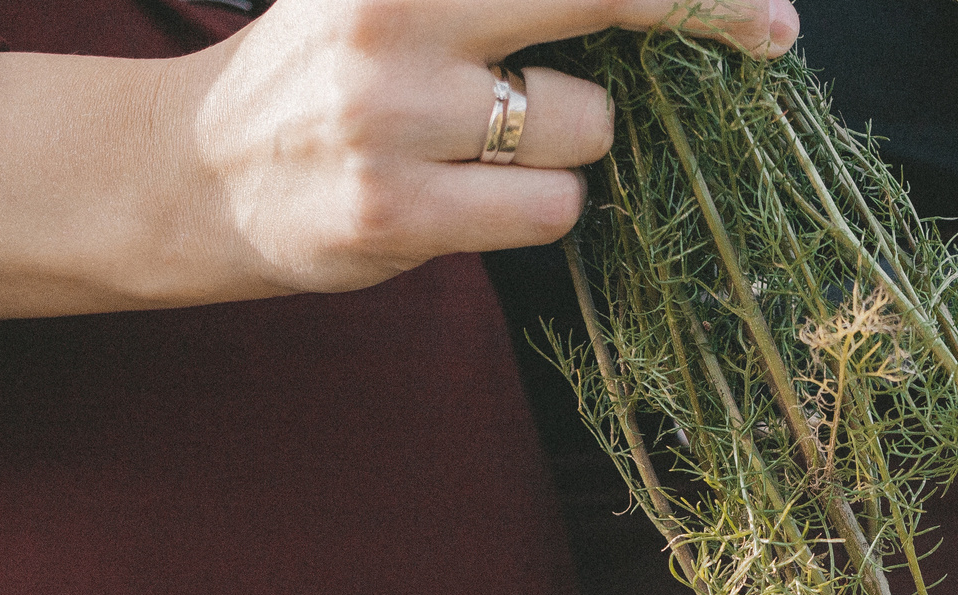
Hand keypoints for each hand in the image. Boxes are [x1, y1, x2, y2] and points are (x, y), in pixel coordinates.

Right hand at [0, 0, 799, 321]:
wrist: (186, 171)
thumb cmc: (319, 71)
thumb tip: (637, 4)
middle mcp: (397, 13)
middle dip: (704, 8)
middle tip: (771, 31)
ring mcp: (396, 116)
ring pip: (588, 127)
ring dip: (568, 144)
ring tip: (486, 144)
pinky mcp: (397, 212)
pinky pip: (550, 210)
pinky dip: (536, 209)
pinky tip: (467, 200)